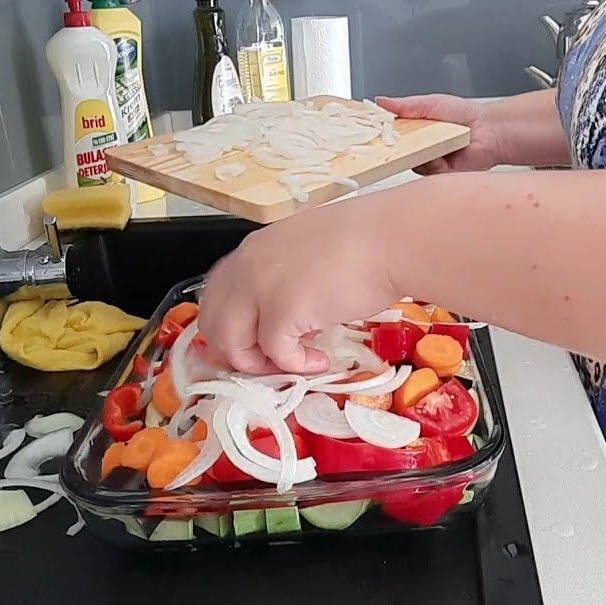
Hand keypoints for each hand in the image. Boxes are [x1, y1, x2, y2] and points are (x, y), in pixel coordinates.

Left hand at [196, 196, 402, 373]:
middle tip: (269, 362)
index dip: (230, 325)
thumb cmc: (367, 242)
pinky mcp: (283, 311)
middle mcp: (247, 266)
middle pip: (213, 322)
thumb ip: (288, 279)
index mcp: (253, 250)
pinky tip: (320, 361)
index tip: (252, 344)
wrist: (391, 239)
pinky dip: (296, 365)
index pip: (217, 294)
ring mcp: (261, 288)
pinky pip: (275, 353)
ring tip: (293, 364)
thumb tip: (293, 318)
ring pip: (232, 342)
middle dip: (237, 351)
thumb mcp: (310, 253)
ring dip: (260, 363)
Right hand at [377, 94, 502, 174]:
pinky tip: (442, 152)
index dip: (380, 133)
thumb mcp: (431, 103)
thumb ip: (405, 105)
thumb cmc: (464, 114)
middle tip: (394, 138)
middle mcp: (419, 146)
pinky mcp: (438, 175)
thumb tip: (381, 101)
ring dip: (417, 152)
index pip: (389, 134)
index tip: (372, 129)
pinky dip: (432, 162)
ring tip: (431, 140)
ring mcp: (428, 161)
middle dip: (393, 146)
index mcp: (414, 129)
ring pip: (410, 161)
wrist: (489, 130)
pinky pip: (427, 171)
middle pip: (395, 151)